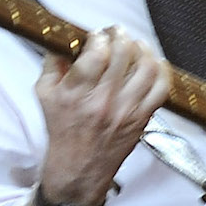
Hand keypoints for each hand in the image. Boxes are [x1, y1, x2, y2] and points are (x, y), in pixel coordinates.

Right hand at [34, 27, 170, 205]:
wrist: (78, 170)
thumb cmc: (61, 130)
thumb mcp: (44, 95)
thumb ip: (52, 63)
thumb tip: (66, 39)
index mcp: (75, 93)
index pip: (97, 53)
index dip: (99, 37)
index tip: (97, 36)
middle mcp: (102, 101)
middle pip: (123, 54)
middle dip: (120, 36)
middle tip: (116, 34)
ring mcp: (125, 111)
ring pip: (146, 67)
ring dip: (141, 49)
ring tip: (134, 46)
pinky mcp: (141, 119)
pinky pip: (161, 88)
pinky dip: (161, 70)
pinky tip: (153, 63)